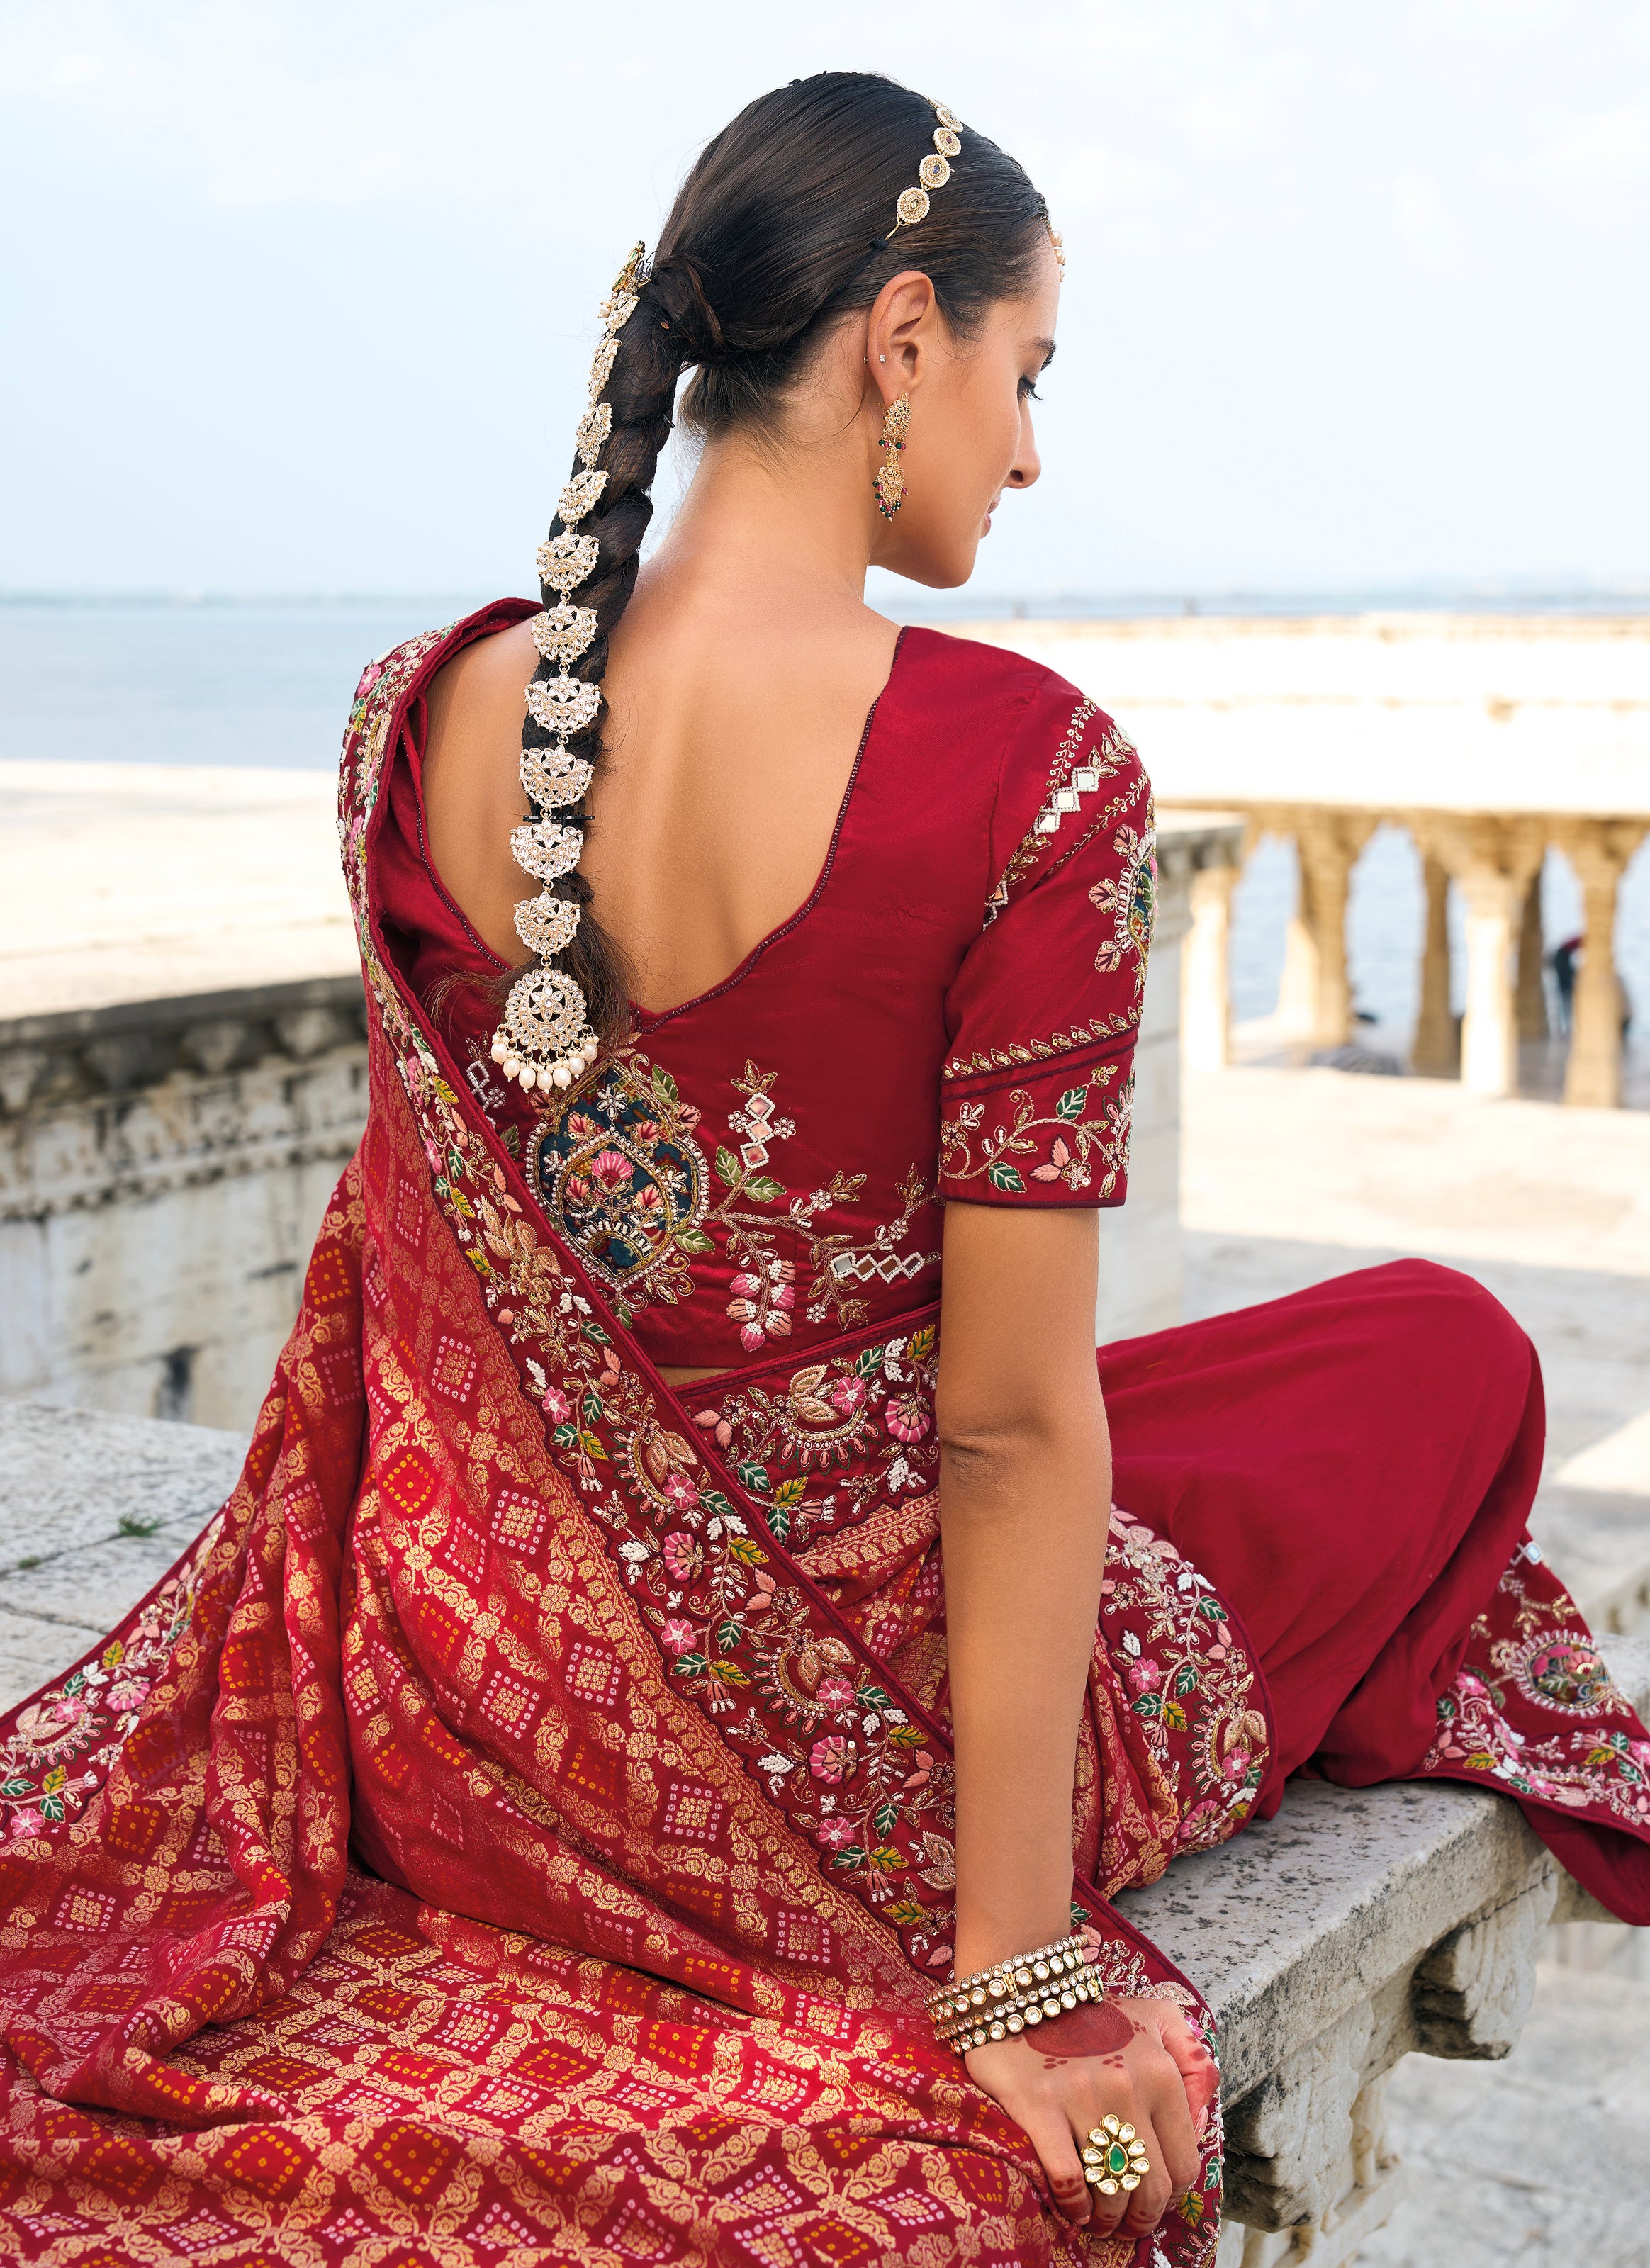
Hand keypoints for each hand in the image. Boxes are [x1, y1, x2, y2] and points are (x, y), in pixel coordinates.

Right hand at [962, 1995, 1210, 2238]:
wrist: (1023, 1992)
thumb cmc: (1093, 2015)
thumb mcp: (1157, 2018)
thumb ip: (1194, 2060)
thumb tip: (1202, 2117)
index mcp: (1161, 2073)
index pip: (1183, 2165)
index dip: (1170, 2195)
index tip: (1152, 2201)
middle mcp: (1128, 2086)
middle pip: (1150, 2187)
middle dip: (1141, 2218)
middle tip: (1126, 2223)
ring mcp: (1082, 2097)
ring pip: (1111, 2188)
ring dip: (1107, 2218)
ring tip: (1099, 2220)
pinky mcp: (1039, 2105)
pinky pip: (1067, 2178)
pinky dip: (1073, 2204)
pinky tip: (1073, 2206)